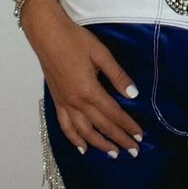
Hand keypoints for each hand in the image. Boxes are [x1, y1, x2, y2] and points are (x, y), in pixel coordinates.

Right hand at [21, 0, 142, 157]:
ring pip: (83, 132)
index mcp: (89, 91)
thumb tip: (133, 94)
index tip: (140, 137)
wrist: (47, 35)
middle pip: (101, 126)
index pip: (114, 114)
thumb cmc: (75, 40)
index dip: (128, 126)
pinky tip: (82, 148)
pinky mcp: (56, 101)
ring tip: (113, 154)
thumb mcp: (101, 54)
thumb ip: (117, 76)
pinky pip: (65, 126)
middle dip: (119, 140)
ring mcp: (64, 104)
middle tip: (133, 152)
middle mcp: (76, 102)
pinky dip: (74, 139)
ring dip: (99, 145)